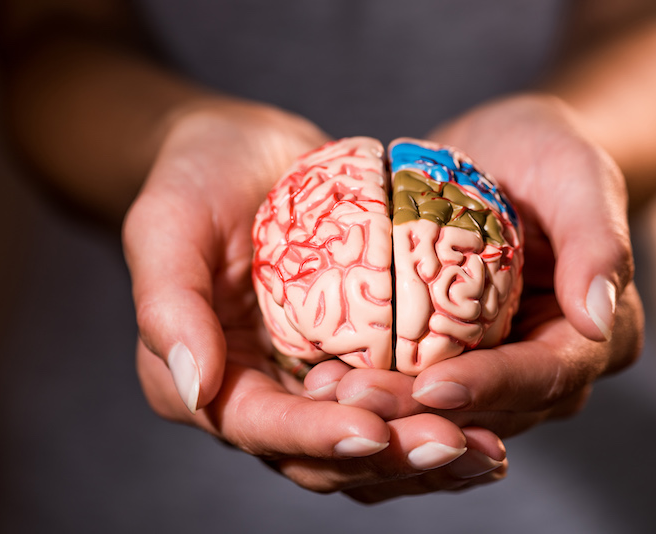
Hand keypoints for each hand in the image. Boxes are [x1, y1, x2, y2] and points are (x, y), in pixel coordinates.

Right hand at [122, 100, 506, 501]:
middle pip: (325, 454)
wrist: (242, 154)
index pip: (260, 428)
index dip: (314, 436)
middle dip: (389, 457)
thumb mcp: (167, 225)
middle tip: (456, 445)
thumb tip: (195, 388)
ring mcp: (308, 383)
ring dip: (424, 452)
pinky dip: (437, 413)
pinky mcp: (351, 359)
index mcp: (206, 383)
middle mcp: (259, 397)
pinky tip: (488, 413)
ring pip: (368, 442)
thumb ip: (170, 304)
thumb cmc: (195, 179)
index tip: (372, 431)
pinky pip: (395, 400)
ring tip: (488, 448)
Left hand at [305, 94, 642, 438]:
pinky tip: (321, 379)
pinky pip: (414, 387)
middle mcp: (549, 370)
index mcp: (595, 337)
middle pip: (487, 410)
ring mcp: (497, 371)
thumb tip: (598, 316)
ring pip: (445, 413)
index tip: (432, 386)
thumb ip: (598, 239)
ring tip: (325, 392)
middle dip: (420, 412)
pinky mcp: (452, 360)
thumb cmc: (545, 155)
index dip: (490, 388)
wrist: (502, 155)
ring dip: (387, 411)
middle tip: (353, 397)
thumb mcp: (577, 173)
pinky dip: (374, 388)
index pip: (545, 376)